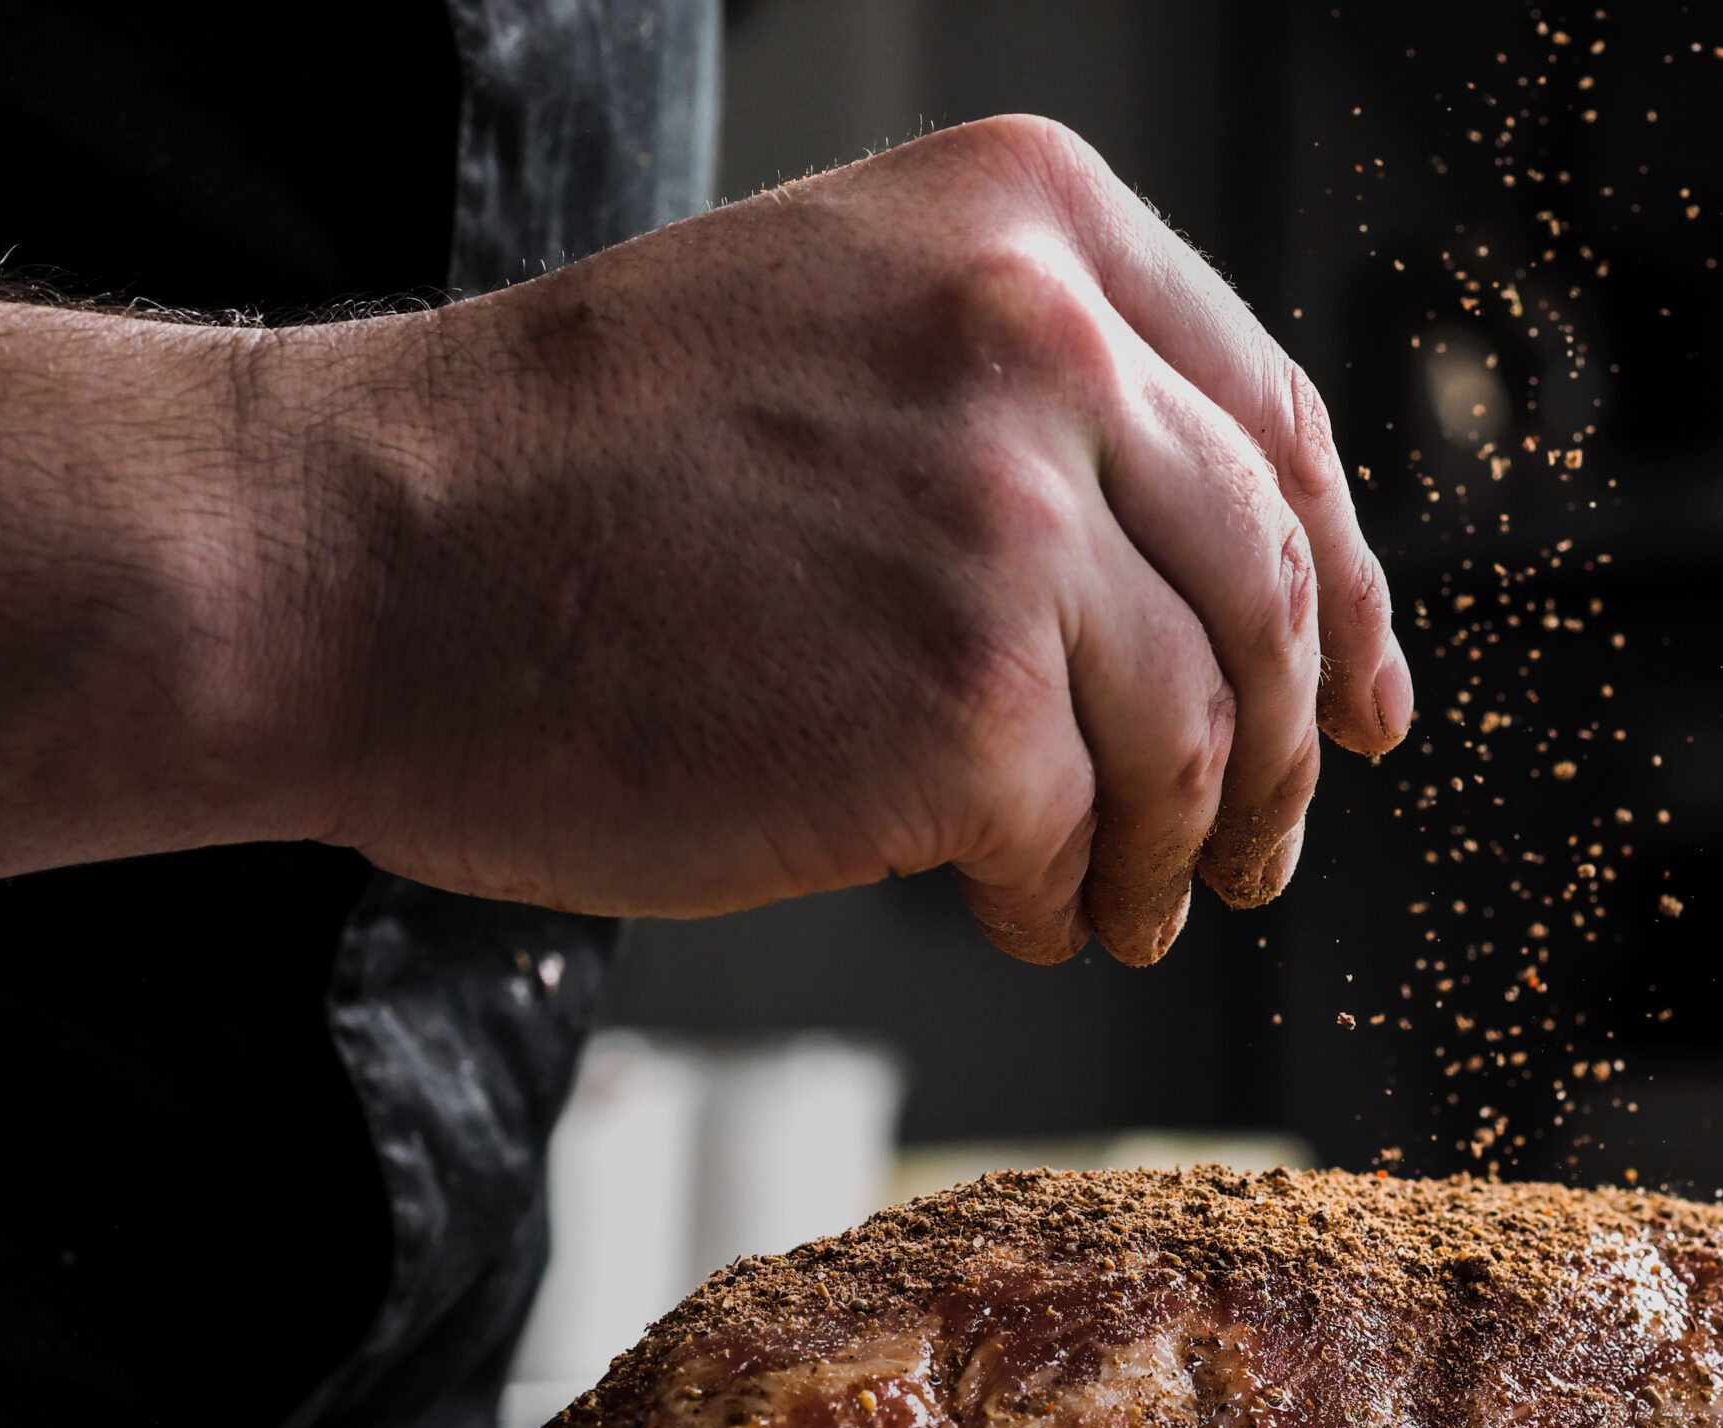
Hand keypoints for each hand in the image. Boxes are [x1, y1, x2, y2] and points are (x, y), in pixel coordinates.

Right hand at [278, 115, 1411, 962]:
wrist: (352, 563)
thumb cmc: (564, 477)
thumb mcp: (840, 333)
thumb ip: (1032, 409)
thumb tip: (1210, 583)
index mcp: (1029, 220)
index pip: (1274, 423)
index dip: (1349, 581)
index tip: (1369, 699)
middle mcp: (1046, 339)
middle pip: (1272, 587)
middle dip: (1293, 746)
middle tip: (1272, 841)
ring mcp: (1014, 521)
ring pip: (1205, 732)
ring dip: (1186, 847)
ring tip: (1129, 907)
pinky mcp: (965, 705)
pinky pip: (1089, 832)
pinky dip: (1071, 894)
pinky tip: (1025, 912)